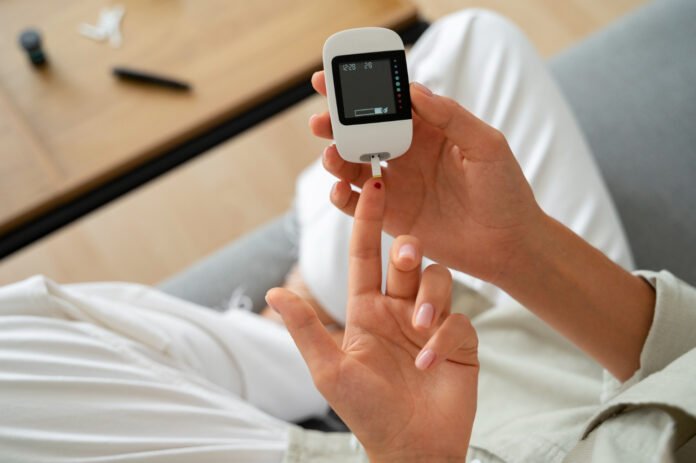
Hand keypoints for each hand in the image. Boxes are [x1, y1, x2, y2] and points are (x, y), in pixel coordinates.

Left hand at [266, 178, 477, 462]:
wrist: (411, 448)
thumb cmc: (366, 412)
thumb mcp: (329, 370)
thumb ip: (306, 329)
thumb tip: (273, 293)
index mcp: (366, 310)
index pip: (365, 256)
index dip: (367, 221)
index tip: (374, 186)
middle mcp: (399, 310)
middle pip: (407, 259)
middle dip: (407, 250)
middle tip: (404, 254)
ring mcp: (430, 323)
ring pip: (437, 279)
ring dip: (430, 296)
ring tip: (419, 328)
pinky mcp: (459, 341)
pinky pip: (459, 320)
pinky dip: (444, 335)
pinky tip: (429, 361)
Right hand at [310, 72, 543, 283]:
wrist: (508, 245)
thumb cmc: (505, 191)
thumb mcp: (487, 146)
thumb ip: (451, 117)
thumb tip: (414, 90)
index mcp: (428, 130)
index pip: (389, 103)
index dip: (362, 90)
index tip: (336, 79)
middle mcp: (406, 154)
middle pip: (362, 132)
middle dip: (337, 123)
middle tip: (320, 120)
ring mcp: (396, 185)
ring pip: (353, 165)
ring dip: (335, 157)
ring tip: (331, 155)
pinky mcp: (389, 215)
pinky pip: (356, 203)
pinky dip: (340, 195)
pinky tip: (339, 188)